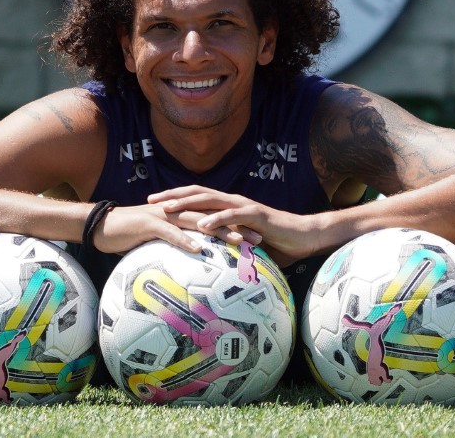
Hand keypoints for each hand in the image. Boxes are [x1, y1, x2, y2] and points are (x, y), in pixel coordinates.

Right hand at [90, 202, 260, 255]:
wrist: (103, 226)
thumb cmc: (130, 236)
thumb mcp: (157, 242)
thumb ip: (176, 247)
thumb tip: (192, 263)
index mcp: (181, 214)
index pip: (214, 218)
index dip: (236, 226)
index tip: (256, 237)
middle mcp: (177, 211)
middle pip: (213, 217)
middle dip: (237, 226)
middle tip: (259, 239)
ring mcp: (165, 216)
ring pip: (198, 221)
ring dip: (219, 231)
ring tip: (239, 242)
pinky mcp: (150, 224)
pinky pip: (170, 232)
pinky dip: (185, 240)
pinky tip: (199, 249)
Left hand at [147, 185, 314, 265]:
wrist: (304, 237)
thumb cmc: (276, 243)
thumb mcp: (244, 245)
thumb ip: (228, 247)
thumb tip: (211, 262)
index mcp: (229, 206)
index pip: (196, 198)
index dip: (175, 198)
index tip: (153, 203)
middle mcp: (233, 201)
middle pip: (197, 193)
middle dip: (172, 195)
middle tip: (150, 200)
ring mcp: (244, 206)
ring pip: (210, 200)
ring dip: (187, 203)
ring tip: (167, 209)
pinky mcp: (256, 215)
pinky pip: (232, 215)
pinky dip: (215, 218)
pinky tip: (200, 224)